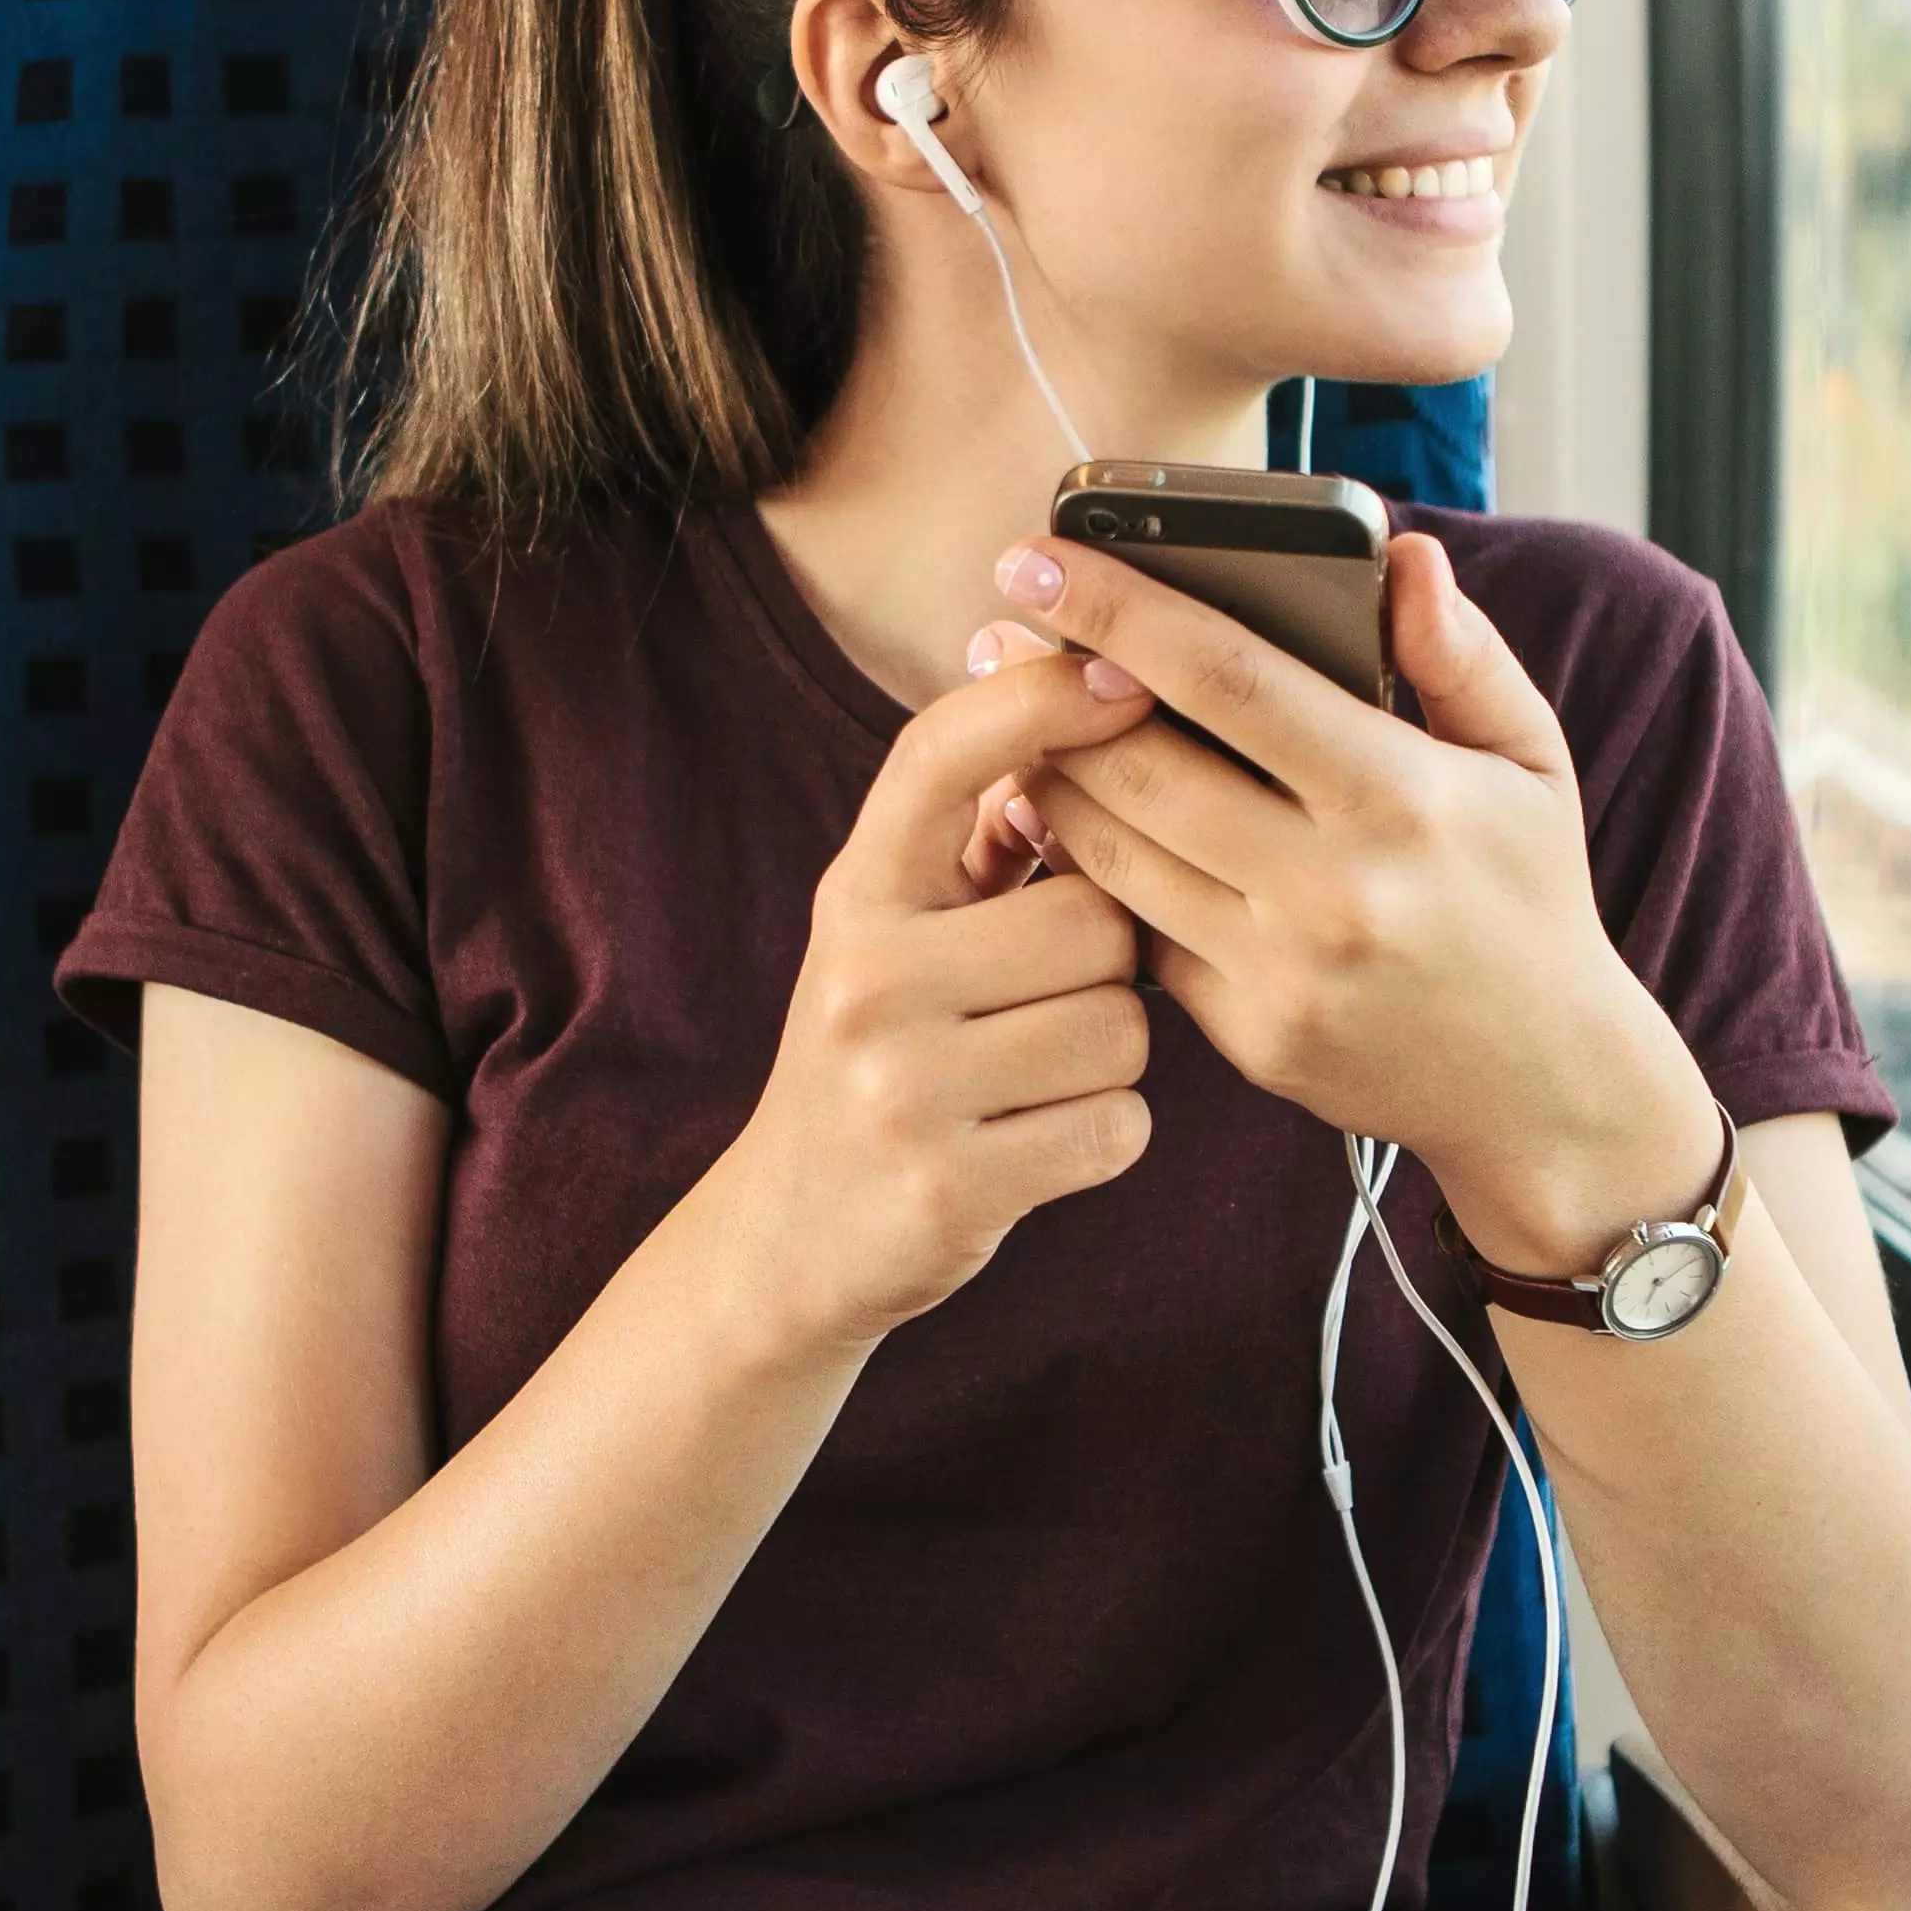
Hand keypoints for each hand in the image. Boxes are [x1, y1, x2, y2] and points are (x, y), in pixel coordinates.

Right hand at [718, 643, 1161, 1350]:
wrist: (788, 1238)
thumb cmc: (879, 1054)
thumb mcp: (890, 932)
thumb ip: (973, 838)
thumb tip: (1078, 704)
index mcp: (855, 894)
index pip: (939, 755)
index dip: (1037, 700)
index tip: (1122, 671)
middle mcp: (864, 978)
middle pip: (1092, 918)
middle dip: (1106, 961)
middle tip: (1044, 1000)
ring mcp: (902, 1087)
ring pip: (1120, 1025)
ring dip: (1110, 1054)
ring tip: (1034, 1074)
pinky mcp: (952, 1186)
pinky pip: (1118, 1125)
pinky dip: (1105, 1134)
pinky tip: (1038, 1140)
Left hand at [1005, 532, 1721, 1271]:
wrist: (1544, 1089)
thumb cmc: (1528, 897)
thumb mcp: (1530, 763)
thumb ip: (1461, 655)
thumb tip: (1403, 554)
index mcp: (1402, 799)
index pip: (1230, 680)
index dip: (1121, 611)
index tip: (1037, 560)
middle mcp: (1334, 891)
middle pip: (1142, 768)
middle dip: (1048, 691)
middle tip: (995, 631)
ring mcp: (1282, 973)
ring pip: (1116, 856)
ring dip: (1047, 778)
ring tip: (1009, 715)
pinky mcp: (1249, 1036)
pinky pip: (1139, 935)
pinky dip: (1089, 871)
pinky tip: (1061, 816)